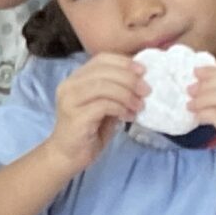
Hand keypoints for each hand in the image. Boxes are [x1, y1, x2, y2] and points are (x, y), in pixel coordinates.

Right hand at [41, 54, 140, 172]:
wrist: (68, 156)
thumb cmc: (89, 131)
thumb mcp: (106, 105)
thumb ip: (116, 91)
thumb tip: (140, 79)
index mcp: (76, 78)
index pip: (101, 59)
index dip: (124, 62)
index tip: (143, 71)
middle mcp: (69, 85)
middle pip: (104, 71)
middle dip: (130, 79)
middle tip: (146, 91)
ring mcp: (70, 100)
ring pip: (103, 86)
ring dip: (127, 95)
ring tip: (139, 106)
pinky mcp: (75, 116)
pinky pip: (103, 105)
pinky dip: (120, 108)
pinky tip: (128, 116)